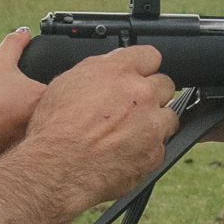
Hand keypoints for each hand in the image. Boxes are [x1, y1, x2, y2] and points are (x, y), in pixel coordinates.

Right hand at [0, 28, 46, 158]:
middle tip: (16, 102)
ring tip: (5, 117)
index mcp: (44, 98)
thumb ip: (14, 43)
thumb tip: (24, 32)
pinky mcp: (19, 155)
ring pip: (36, 130)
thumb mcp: (0, 62)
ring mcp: (32, 140)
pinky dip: (12, 138)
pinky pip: (21, 145)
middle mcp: (43, 121)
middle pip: (49, 113)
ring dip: (26, 125)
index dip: (46, 88)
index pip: (60, 92)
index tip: (30, 88)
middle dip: (38, 108)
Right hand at [18, 45, 176, 215]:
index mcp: (119, 72)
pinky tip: (125, 153)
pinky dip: (147, 150)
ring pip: (168, 117)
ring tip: (129, 133)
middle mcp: (141, 95)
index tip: (141, 74)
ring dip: (154, 122)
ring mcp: (151, 125)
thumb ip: (98, 68)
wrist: (56, 168)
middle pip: (165, 85)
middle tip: (132, 108)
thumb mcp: (67, 83)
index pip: (150, 55)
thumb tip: (113, 62)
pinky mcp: (154, 153)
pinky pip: (160, 147)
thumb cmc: (55, 129)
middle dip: (152, 94)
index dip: (144, 66)